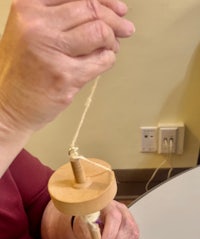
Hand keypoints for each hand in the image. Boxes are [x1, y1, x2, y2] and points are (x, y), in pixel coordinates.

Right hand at [0, 0, 134, 131]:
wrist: (9, 105)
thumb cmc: (21, 70)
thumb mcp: (28, 30)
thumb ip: (59, 16)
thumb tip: (103, 9)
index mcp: (27, 8)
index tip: (117, 8)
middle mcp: (37, 26)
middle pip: (91, 9)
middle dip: (115, 20)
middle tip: (125, 28)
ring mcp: (51, 52)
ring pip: (100, 33)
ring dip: (113, 40)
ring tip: (111, 47)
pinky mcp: (65, 77)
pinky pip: (101, 61)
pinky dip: (108, 59)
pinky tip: (103, 61)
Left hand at [73, 200, 138, 238]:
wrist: (96, 212)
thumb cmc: (92, 215)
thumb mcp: (88, 221)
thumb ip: (91, 235)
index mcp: (110, 204)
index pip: (114, 218)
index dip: (110, 235)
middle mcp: (122, 211)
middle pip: (124, 229)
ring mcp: (129, 221)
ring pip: (130, 238)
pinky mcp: (132, 232)